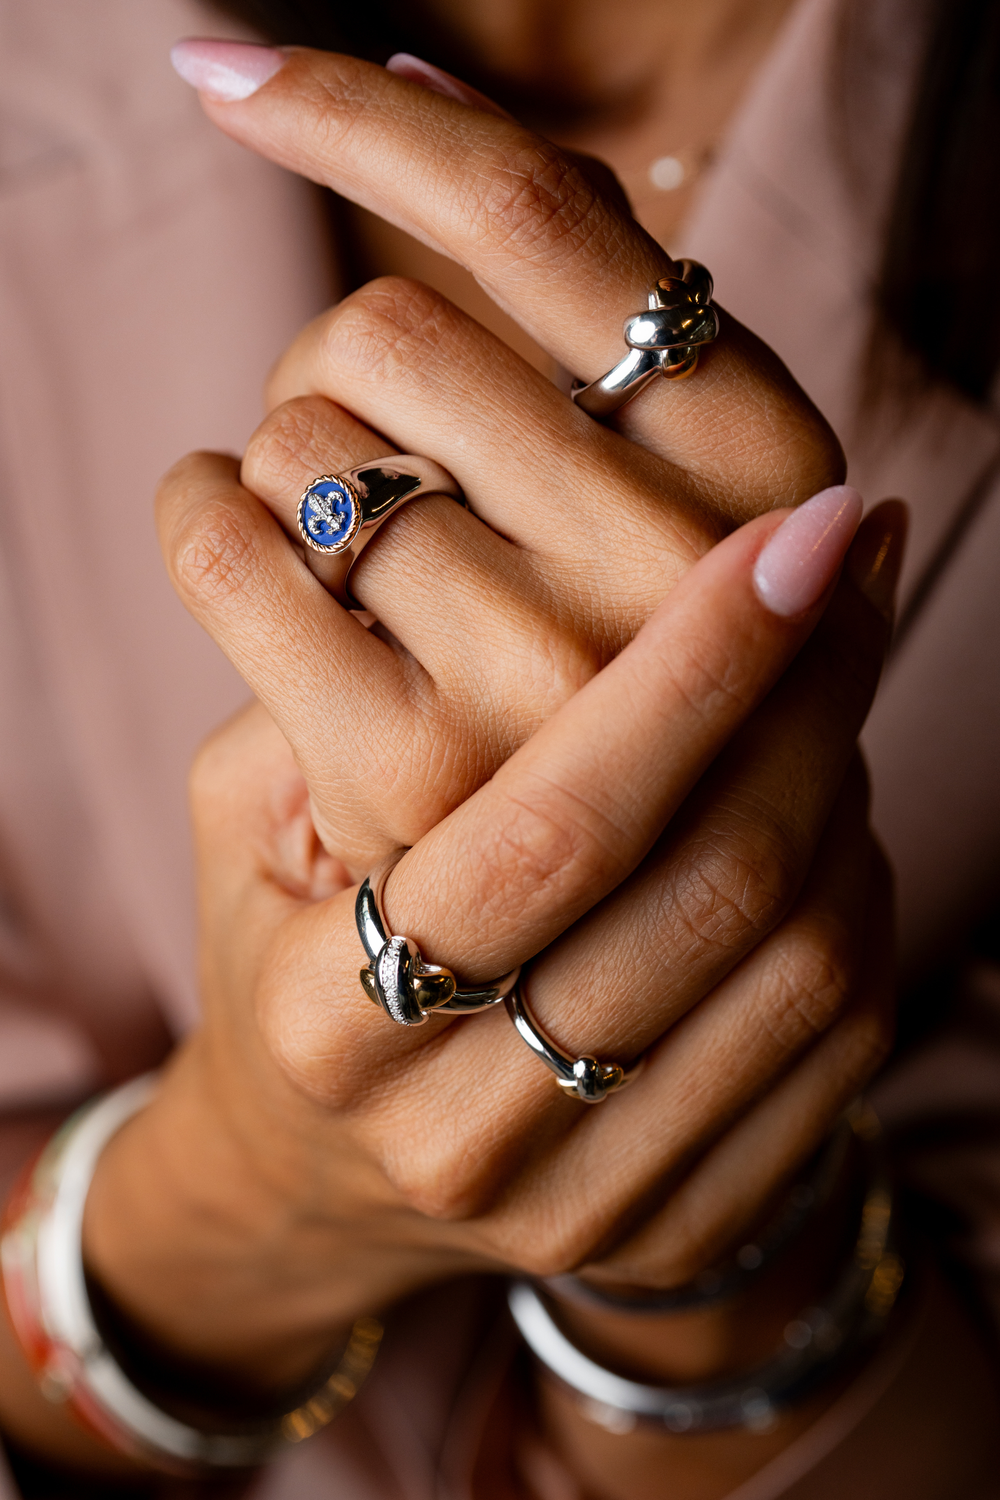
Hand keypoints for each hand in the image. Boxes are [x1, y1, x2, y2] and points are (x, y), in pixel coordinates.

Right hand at [82, 495, 899, 1421]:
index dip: (692, 669)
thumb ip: (340, 699)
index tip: (795, 534)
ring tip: (830, 672)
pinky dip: (860, 896)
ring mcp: (578, 1202)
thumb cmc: (283, 946)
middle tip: (848, 563)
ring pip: (799, 966)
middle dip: (807, 699)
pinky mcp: (676, 1232)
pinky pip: (834, 1044)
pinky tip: (829, 804)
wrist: (310, 1179)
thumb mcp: (248, 816)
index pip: (548, 831)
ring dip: (843, 788)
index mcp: (325, 1019)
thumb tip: (526, 548)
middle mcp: (455, 1132)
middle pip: (705, 890)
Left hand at [160, 45, 844, 871]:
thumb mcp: (649, 497)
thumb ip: (578, 310)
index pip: (543, 221)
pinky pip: (226, 540)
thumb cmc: (595, 680)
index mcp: (766, 463)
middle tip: (370, 469)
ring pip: (304, 435)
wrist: (564, 938)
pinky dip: (194, 519)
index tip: (228, 76)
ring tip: (352, 572)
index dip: (372, 122)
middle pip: (392, 324)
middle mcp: (690, 562)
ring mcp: (559, 674)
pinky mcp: (418, 768)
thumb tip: (423, 69)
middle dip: (336, 376)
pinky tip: (239, 559)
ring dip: (284, 471)